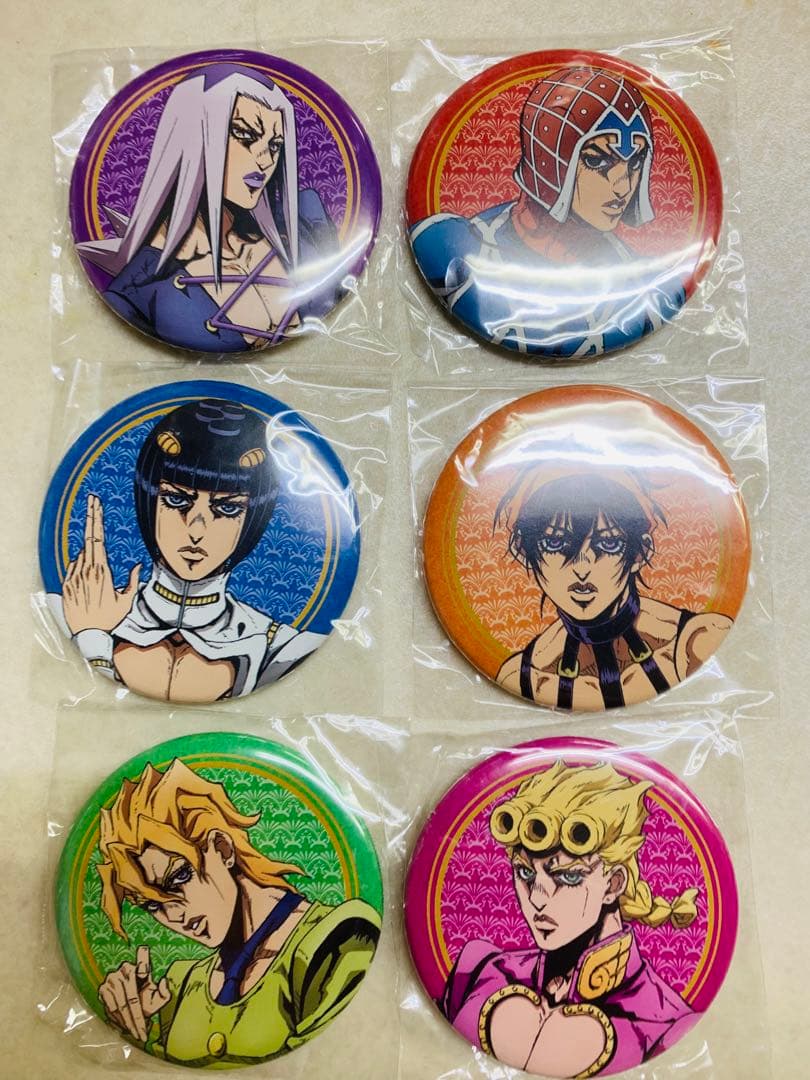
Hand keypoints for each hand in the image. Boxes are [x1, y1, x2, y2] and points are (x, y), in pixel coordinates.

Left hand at [62, 494, 140, 633]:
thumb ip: (134, 581)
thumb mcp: (126, 600)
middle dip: (91, 517)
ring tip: (98, 575)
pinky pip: (73, 568)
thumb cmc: (109, 618)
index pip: (97, 538)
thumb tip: (139, 566)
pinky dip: (81, 567)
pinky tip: (89, 579)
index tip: (96, 503)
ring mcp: (74, 575)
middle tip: (92, 499)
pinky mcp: (66, 584)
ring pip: (81, 555)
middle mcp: (86, 569)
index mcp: (101, 570)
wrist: (87, 634)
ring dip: (90, 555)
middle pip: (88, 538)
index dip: (96, 518)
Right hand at [98, 946, 170, 1042]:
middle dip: (137, 1018)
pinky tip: (123, 1025)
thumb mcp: (157, 998)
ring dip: (127, 1021)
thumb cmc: (145, 999)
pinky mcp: (103, 988)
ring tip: (134, 1032)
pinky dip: (117, 1018)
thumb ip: (165, 993)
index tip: (144, 972)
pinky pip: (110, 1007)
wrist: (130, 1003)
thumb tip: (163, 982)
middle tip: (141, 1031)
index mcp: (140, 968)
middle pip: (132, 998)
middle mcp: (125, 969)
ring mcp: (113, 978)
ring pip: (121, 1005)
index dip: (142, 967)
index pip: (142, 966)